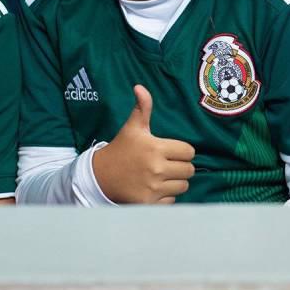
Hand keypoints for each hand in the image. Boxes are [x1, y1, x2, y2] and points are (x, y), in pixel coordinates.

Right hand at [92, 85, 194, 203]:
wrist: (101, 176)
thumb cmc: (121, 149)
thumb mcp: (132, 128)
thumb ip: (142, 108)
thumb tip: (140, 87)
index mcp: (155, 148)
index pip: (189, 152)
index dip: (181, 151)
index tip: (169, 151)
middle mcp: (156, 168)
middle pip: (189, 170)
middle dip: (180, 167)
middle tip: (166, 164)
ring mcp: (153, 187)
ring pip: (183, 186)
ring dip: (175, 182)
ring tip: (161, 177)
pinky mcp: (150, 203)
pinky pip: (172, 201)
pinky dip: (166, 197)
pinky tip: (154, 189)